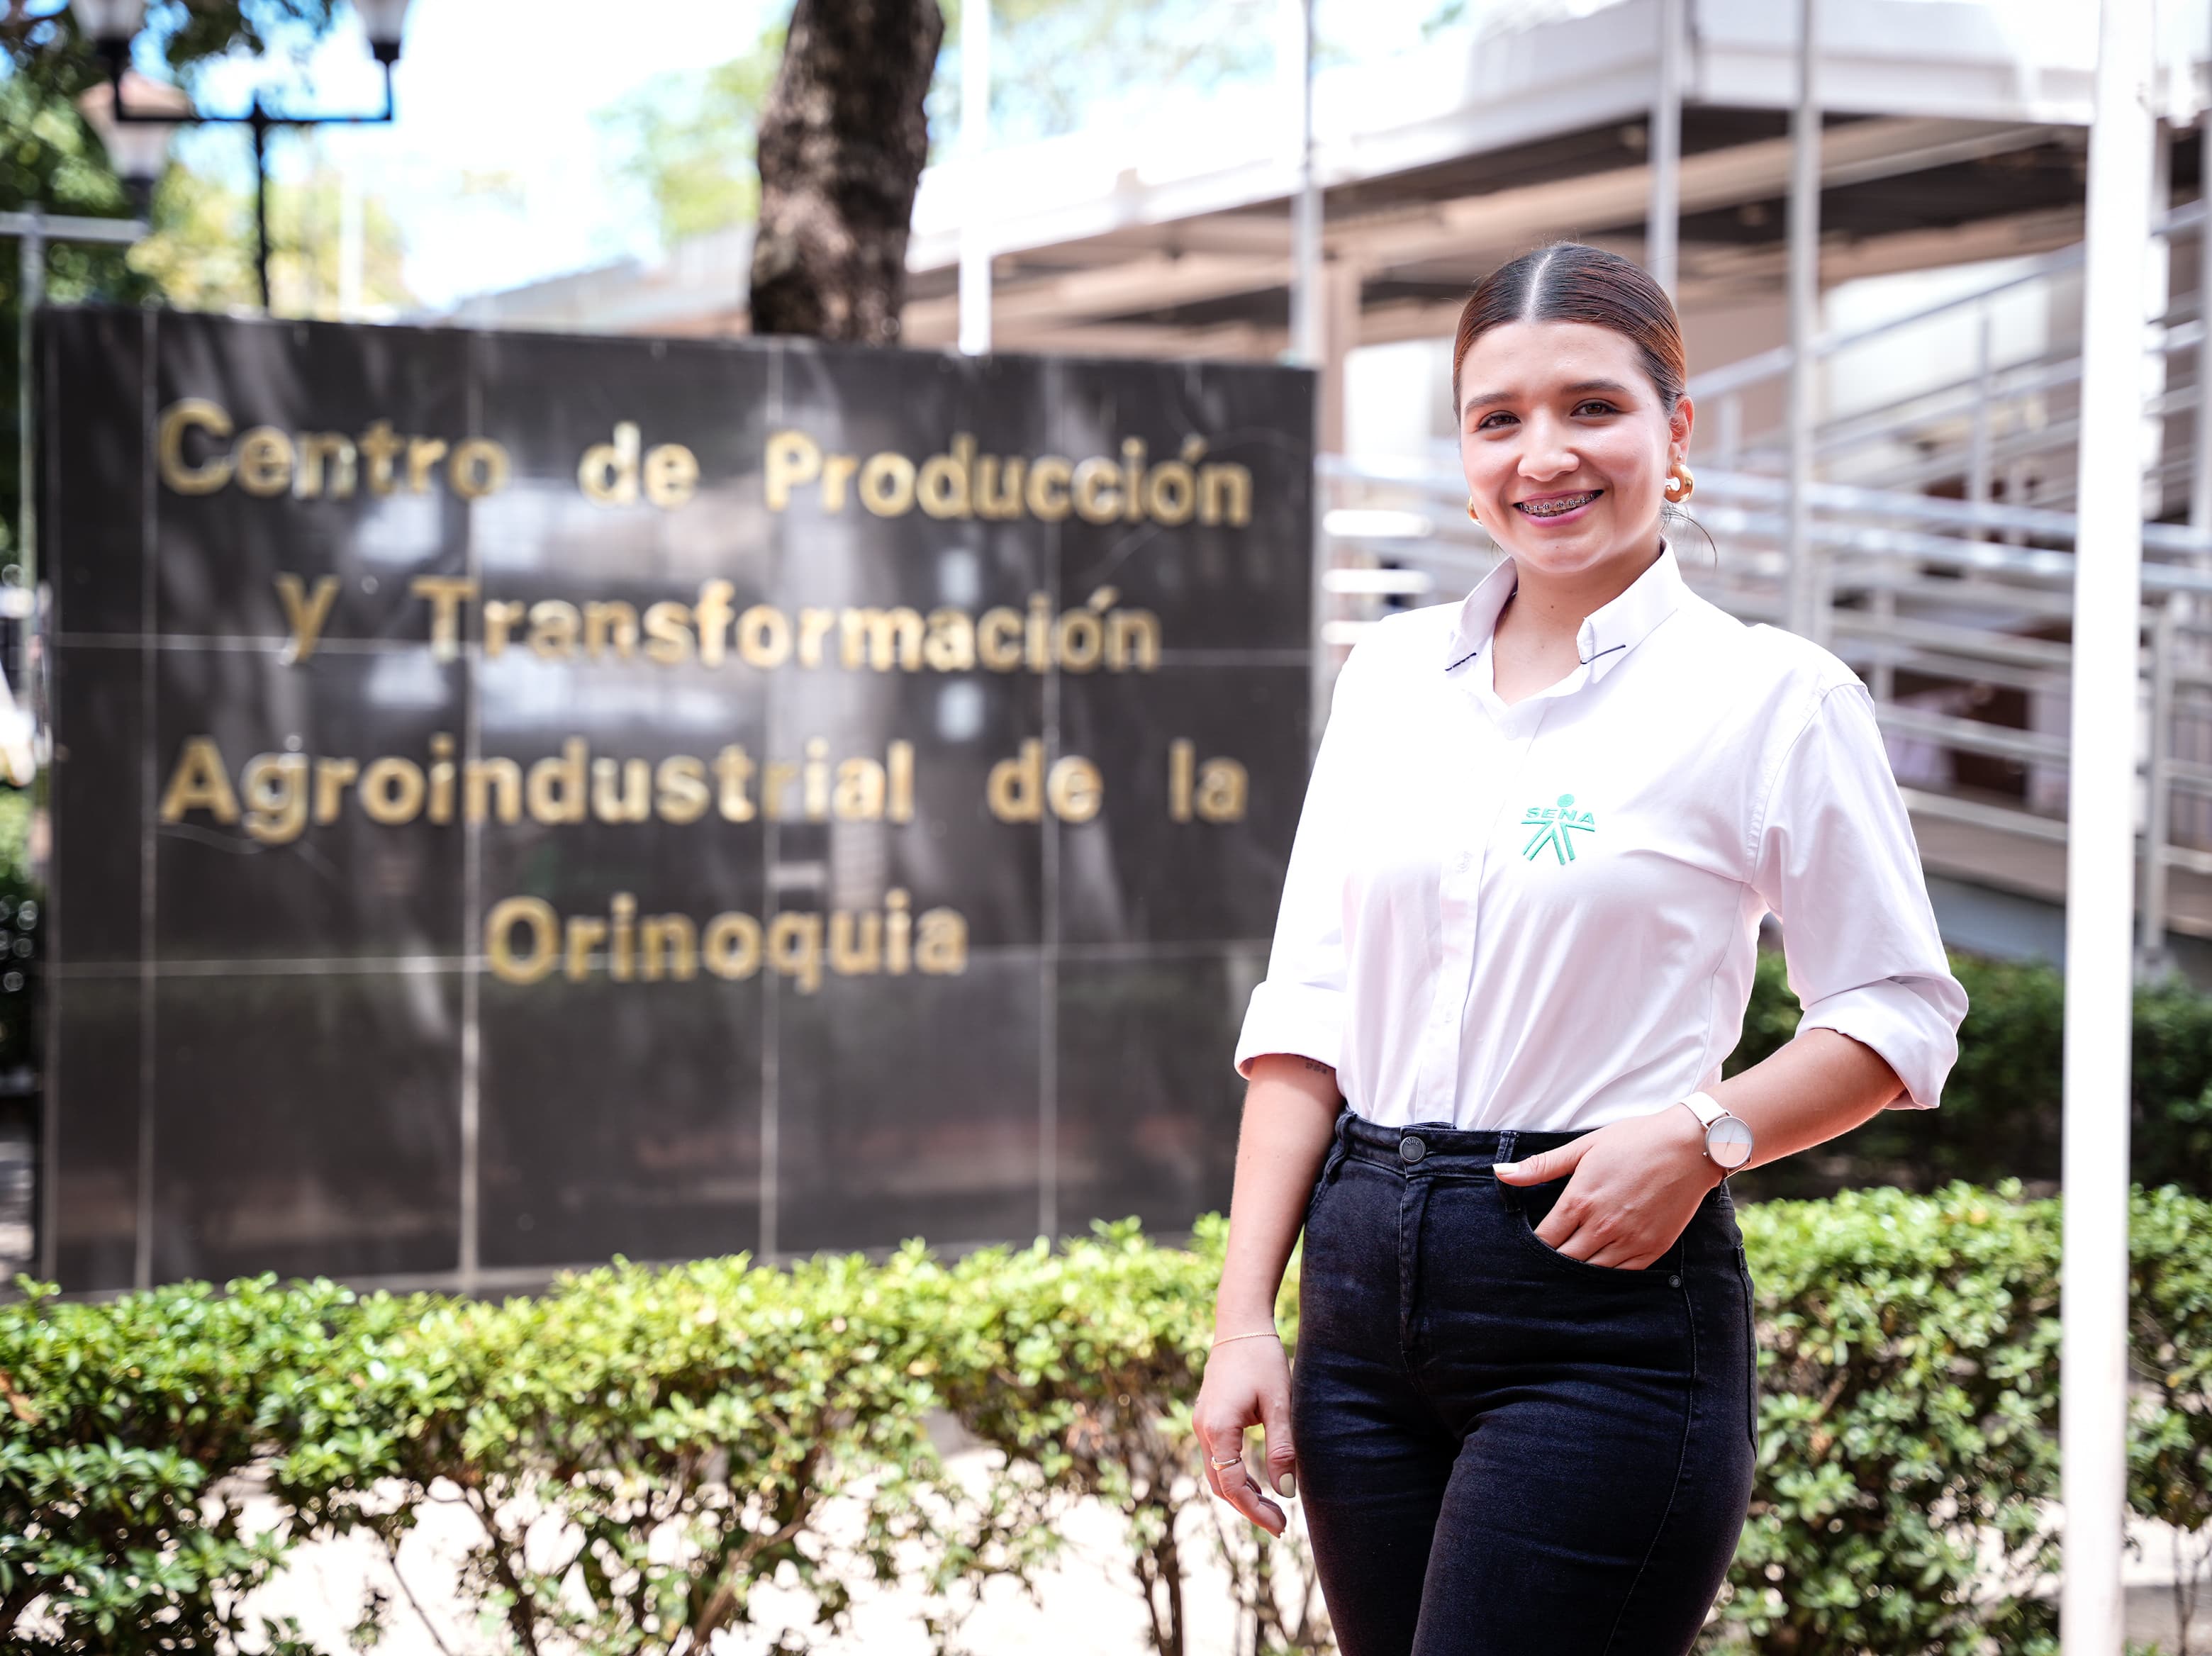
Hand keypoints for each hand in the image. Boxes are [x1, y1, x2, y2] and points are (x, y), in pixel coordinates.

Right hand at [1192, 1332, 1295, 1535]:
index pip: (1233, 1485)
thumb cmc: (1263, 1359)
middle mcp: (1203, 1429)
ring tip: (1273, 1509)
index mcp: (1218, 1428)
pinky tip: (1259, 1484)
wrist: (1241, 1325)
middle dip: (1248, 1508)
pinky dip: (1236, 1477)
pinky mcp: (1208, 1419)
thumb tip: (1287, 1493)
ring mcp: (1202, 1424)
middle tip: (1280, 1525)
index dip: (1256, 1511)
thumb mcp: (1279, 1404)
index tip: (1281, 1526)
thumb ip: (1282, 1448)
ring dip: (1242, 1494)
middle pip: (1220, 1485)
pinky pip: (1218, 1459)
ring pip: (1217, 1474)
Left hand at [1493, 1104, 1720, 1269]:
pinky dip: (1606, 1274)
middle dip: (1551, 1260)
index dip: (1533, 1245)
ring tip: (1567, 1269)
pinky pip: (1621, 1275)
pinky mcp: (1652, 1249)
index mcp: (1579, 1201)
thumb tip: (1500, 1172)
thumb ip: (1541, 1166)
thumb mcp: (1584, 1146)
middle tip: (1544, 1261)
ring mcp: (1628, 1241)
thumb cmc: (1634, 1141)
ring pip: (1590, 1271)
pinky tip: (1598, 1268)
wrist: (1689, 1146)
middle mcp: (1601, 1226)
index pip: (1544, 1239)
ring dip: (1576, 1271)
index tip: (1530, 1245)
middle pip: (1564, 1260)